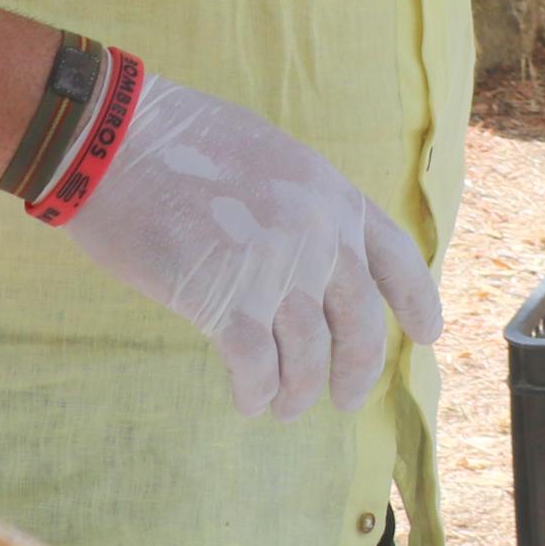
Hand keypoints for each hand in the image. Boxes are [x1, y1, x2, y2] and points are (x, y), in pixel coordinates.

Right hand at [59, 74, 443, 422]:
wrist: (115, 138)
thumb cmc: (179, 142)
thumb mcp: (271, 158)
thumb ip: (302, 208)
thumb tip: (312, 260)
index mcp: (334, 196)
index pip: (396, 258)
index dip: (417, 300)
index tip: (429, 334)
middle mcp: (320, 236)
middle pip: (360, 323)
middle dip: (357, 369)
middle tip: (346, 399)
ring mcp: (277, 271)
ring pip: (309, 356)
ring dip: (298, 391)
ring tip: (283, 407)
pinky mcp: (226, 303)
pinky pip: (257, 368)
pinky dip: (255, 391)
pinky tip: (248, 400)